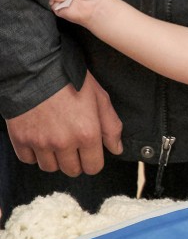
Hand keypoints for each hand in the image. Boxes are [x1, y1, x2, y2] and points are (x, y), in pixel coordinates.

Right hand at [5, 71, 122, 175]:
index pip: (93, 167)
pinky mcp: (20, 139)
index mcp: (87, 134)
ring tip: (56, 139)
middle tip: (73, 144)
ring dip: (54, 158)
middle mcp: (64, 142)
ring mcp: (40, 142)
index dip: (93, 161)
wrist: (35, 69)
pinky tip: (40, 138)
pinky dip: (34, 153)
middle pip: (72, 170)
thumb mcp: (100, 98)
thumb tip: (117, 149)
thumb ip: (111, 126)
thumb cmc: (71, 80)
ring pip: (50, 167)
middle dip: (75, 160)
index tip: (90, 152)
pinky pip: (28, 159)